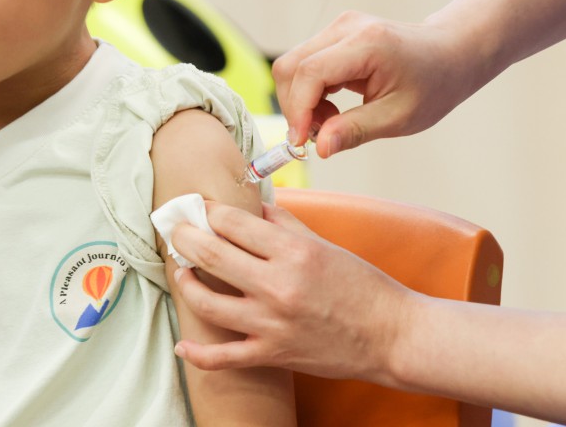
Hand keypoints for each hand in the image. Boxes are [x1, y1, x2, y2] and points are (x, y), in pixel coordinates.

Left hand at [170, 202, 414, 383]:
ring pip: (208, 304)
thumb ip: (286, 224)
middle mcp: (278, 286)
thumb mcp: (325, 245)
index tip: (198, 207)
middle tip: (175, 229)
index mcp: (293, 252)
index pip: (233, 223)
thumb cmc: (362, 286)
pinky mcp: (273, 354)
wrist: (390, 335)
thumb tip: (255, 207)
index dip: (208, 211)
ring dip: (185, 284)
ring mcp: (272, 324)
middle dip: (185, 238)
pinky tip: (182, 346)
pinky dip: (197, 354)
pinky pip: (223, 358)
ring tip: (180, 271)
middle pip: (212, 256)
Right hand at [272, 11, 493, 155]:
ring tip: (330, 123)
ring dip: (301, 102)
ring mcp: (339, 27)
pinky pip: (305, 65)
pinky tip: (332, 110)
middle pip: (291, 65)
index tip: (301, 143)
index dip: (298, 109)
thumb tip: (319, 148)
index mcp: (367, 44)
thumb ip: (356, 130)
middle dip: (294, 107)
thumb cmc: (432, 85)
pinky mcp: (335, 35)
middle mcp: (347, 27)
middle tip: (316, 137)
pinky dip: (309, 94)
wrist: (448, 55)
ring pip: (293, 65)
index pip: (310, 72)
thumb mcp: (399, 117)